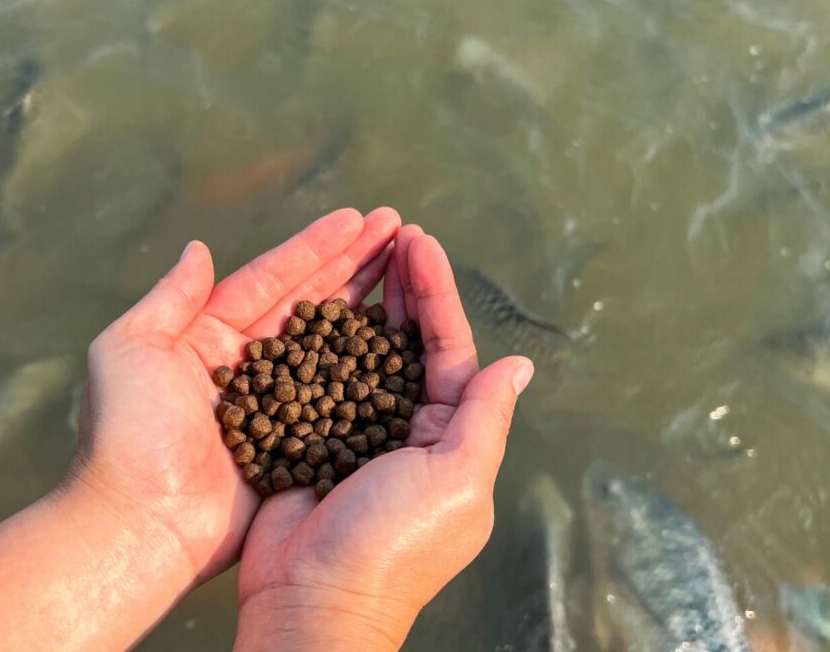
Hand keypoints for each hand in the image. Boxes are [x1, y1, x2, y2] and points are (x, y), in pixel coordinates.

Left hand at [69, 207, 400, 583]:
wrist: (142, 524)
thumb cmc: (129, 433)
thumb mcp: (130, 348)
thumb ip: (170, 298)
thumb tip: (199, 248)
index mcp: (206, 335)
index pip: (271, 280)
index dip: (315, 248)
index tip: (358, 218)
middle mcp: (247, 365)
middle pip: (309, 303)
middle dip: (353, 265)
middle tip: (397, 230)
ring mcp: (275, 404)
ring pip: (330, 344)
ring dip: (367, 306)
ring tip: (408, 270)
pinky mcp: (295, 445)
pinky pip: (337, 398)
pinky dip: (368, 369)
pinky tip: (401, 342)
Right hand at [234, 227, 534, 650]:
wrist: (310, 597)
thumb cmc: (392, 546)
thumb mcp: (456, 480)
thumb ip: (484, 418)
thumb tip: (520, 365)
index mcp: (448, 437)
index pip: (447, 348)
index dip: (435, 293)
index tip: (420, 242)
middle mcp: (405, 429)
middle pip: (405, 341)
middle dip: (401, 286)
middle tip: (390, 231)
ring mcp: (355, 430)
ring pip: (360, 351)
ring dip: (361, 301)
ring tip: (355, 251)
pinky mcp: (309, 435)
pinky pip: (316, 376)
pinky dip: (315, 337)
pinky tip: (309, 301)